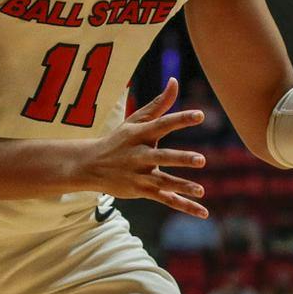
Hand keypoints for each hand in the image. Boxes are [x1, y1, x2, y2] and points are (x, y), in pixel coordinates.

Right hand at [79, 78, 207, 216]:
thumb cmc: (119, 140)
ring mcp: (139, 174)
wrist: (89, 165)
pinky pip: (165, 199)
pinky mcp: (141, 190)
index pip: (163, 124)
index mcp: (140, 134)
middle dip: (181, 159)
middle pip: (162, 157)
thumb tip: (174, 81)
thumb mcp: (136, 120)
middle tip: (201, 160)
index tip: (200, 115)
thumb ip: (159, 104)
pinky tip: (202, 211)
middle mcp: (139, 154)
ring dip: (182, 186)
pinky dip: (183, 205)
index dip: (181, 119)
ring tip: (201, 190)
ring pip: (163, 181)